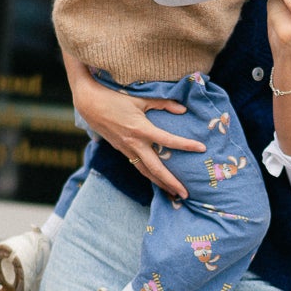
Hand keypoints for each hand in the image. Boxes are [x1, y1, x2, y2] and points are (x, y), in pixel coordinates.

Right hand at [64, 57, 203, 199]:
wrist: (88, 103)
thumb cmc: (114, 96)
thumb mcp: (140, 97)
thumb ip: (163, 103)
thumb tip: (183, 110)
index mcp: (141, 129)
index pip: (168, 140)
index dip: (186, 145)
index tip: (202, 148)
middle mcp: (134, 143)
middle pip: (156, 169)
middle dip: (171, 183)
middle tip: (186, 194)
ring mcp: (126, 149)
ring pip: (145, 171)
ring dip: (160, 184)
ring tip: (173, 194)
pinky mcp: (121, 150)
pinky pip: (138, 166)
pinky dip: (149, 175)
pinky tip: (157, 179)